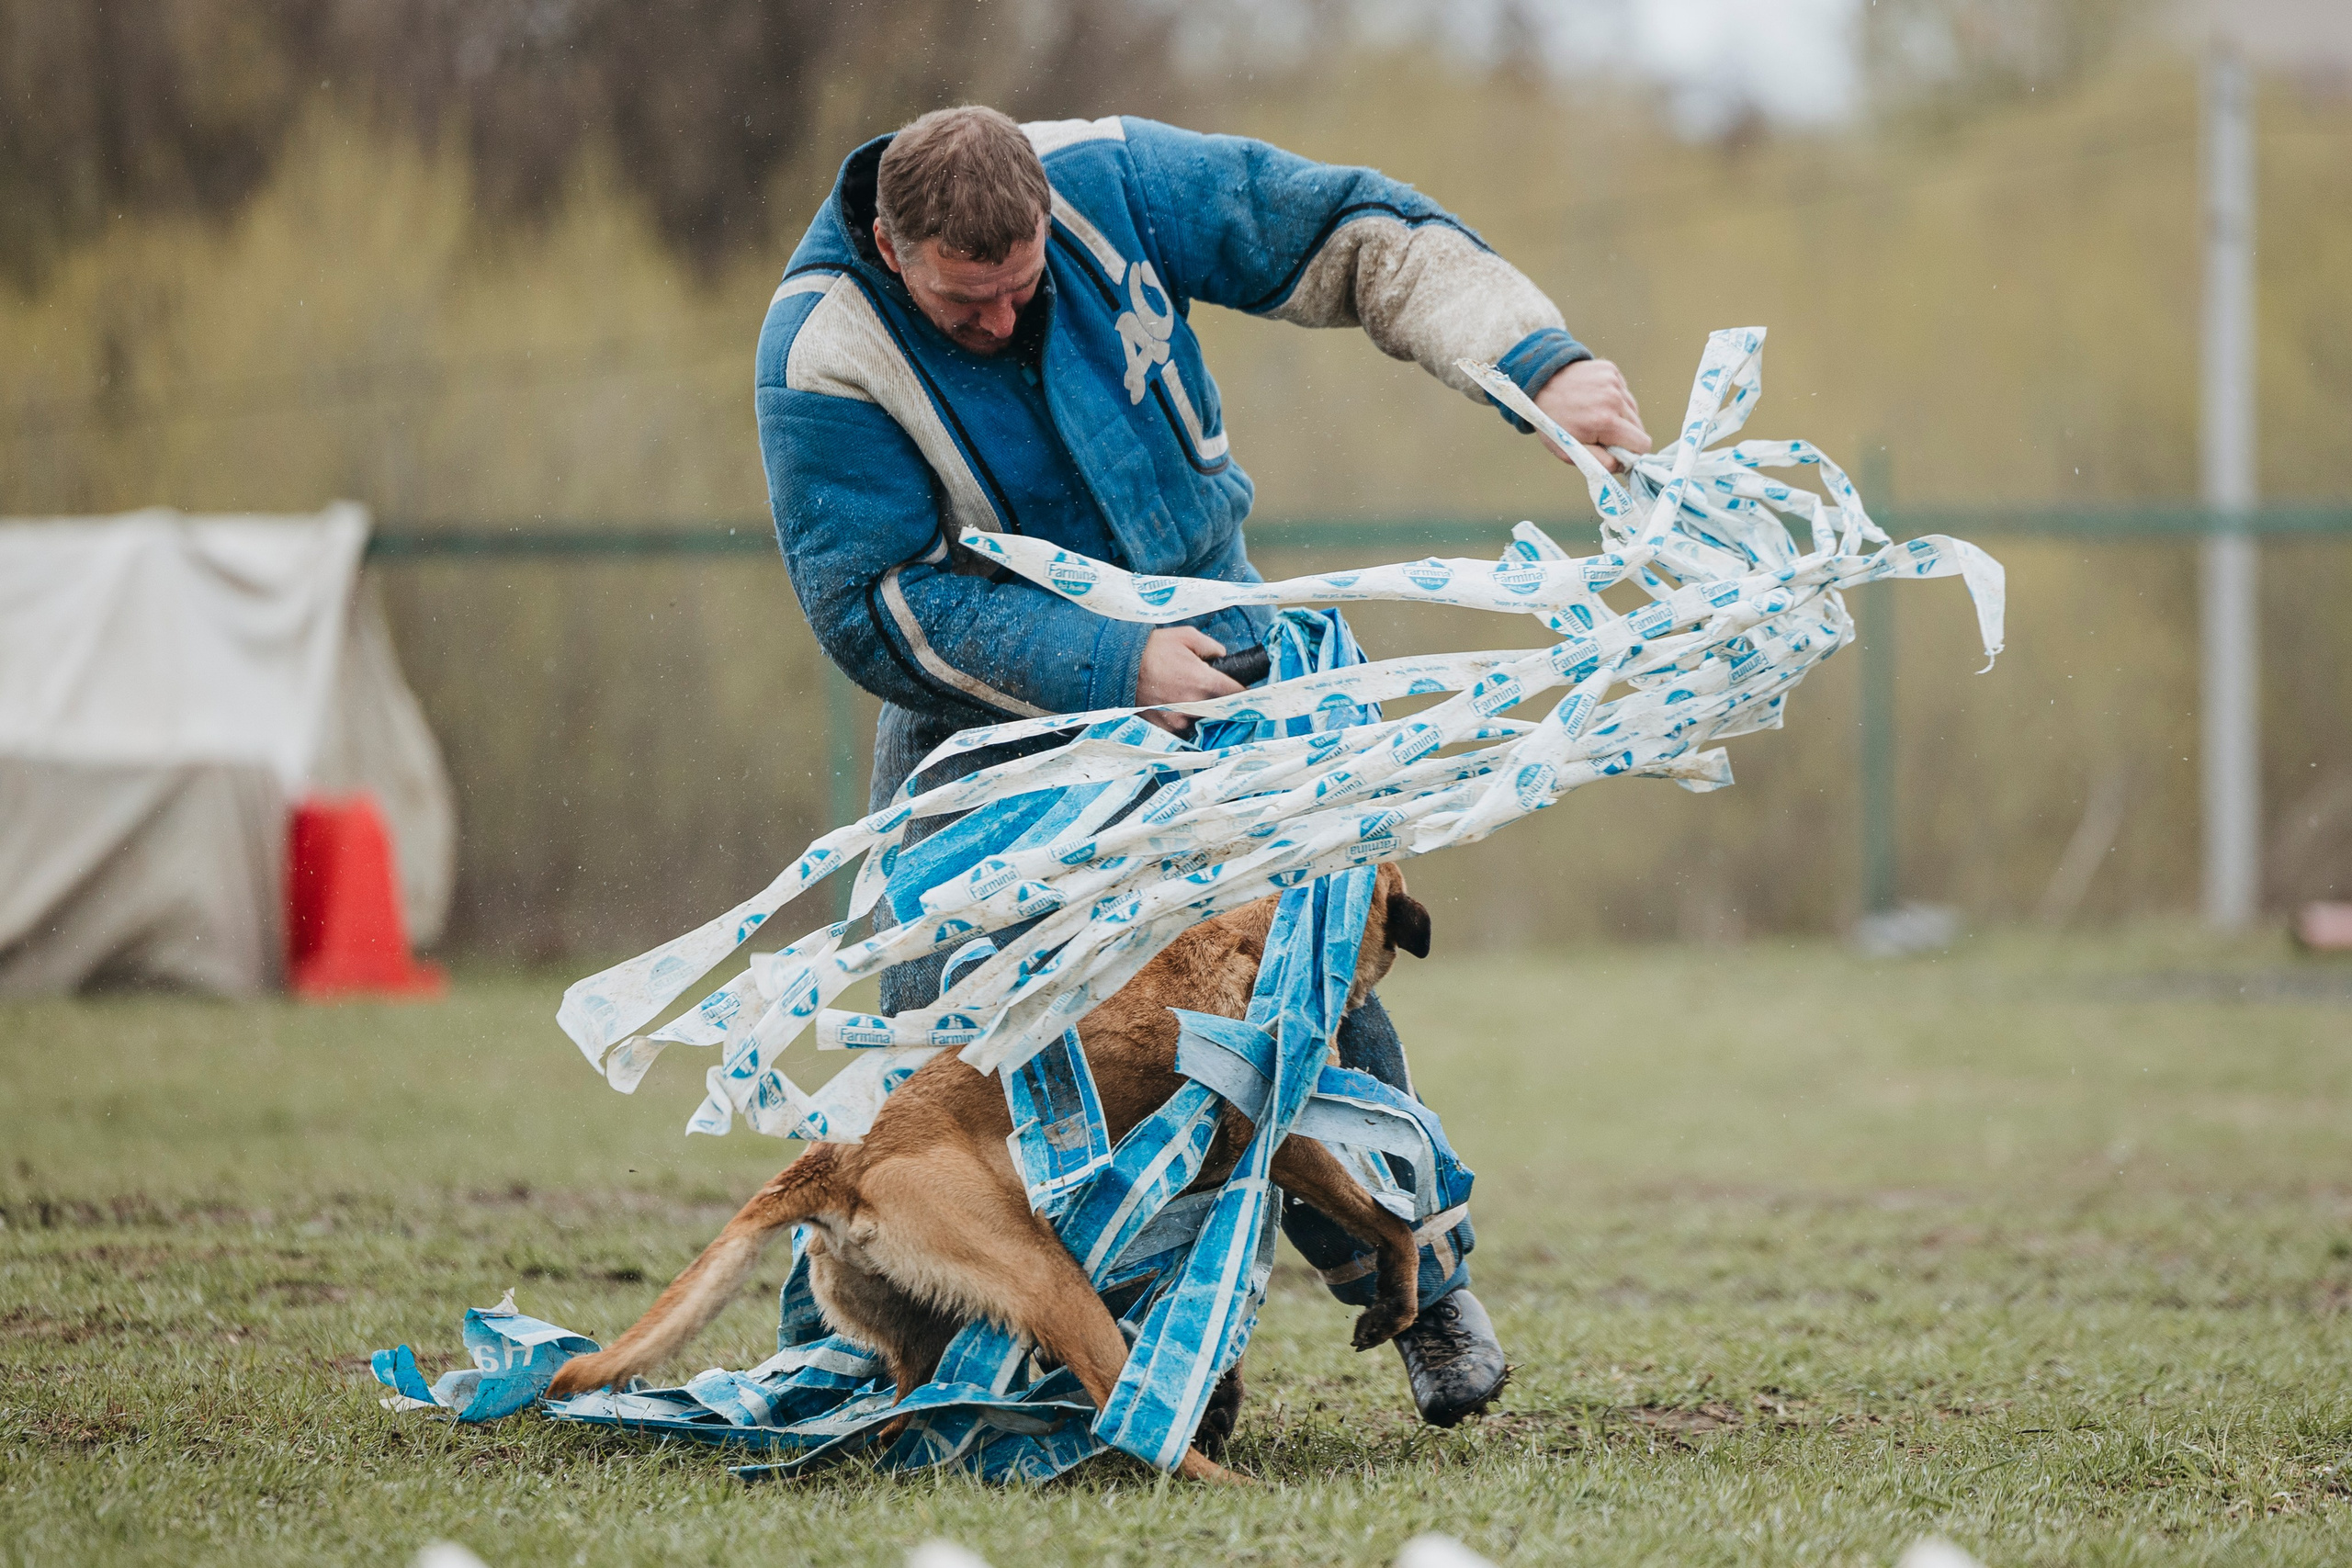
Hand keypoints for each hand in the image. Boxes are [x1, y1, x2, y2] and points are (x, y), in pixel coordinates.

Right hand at [1135, 626, 1241, 734]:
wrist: (1115, 665)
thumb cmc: (1152, 648)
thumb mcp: (1187, 636)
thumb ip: (1212, 648)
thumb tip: (1223, 659)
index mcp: (1204, 682)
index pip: (1237, 694)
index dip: (1244, 693)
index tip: (1247, 693)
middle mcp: (1194, 705)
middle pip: (1220, 710)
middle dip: (1219, 701)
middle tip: (1208, 690)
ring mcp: (1178, 720)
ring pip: (1200, 719)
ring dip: (1198, 710)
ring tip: (1183, 694)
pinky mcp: (1164, 729)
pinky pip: (1181, 726)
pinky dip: (1180, 718)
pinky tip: (1170, 703)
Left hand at [1532, 358, 1650, 472]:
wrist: (1539, 385)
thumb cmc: (1553, 422)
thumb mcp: (1569, 451)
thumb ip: (1601, 462)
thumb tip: (1624, 466)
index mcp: (1606, 422)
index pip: (1642, 444)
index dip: (1632, 453)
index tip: (1617, 453)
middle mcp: (1614, 400)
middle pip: (1639, 427)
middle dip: (1625, 436)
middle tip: (1602, 434)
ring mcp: (1614, 382)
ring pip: (1633, 410)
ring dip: (1620, 417)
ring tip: (1596, 415)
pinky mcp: (1611, 370)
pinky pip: (1624, 392)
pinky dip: (1614, 399)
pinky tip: (1595, 400)